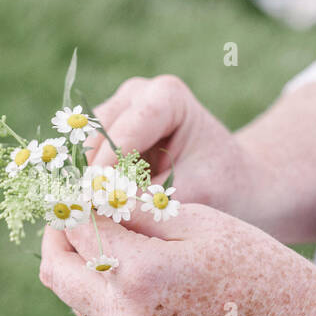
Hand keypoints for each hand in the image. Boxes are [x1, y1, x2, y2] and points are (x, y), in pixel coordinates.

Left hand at [38, 202, 315, 315]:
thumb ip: (136, 211)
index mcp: (141, 274)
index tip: (80, 177)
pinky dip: (94, 283)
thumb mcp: (198, 221)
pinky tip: (120, 258)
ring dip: (74, 258)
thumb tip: (89, 196)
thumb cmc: (256, 264)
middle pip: (56, 268)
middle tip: (76, 202)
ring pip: (70, 294)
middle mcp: (125, 314)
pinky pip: (94, 313)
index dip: (74, 197)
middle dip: (60, 230)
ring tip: (97, 226)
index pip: (78, 227)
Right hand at [88, 75, 266, 220]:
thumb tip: (102, 211)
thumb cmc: (223, 185)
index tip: (96, 203)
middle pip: (96, 135)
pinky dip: (85, 186)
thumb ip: (151, 200)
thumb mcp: (195, 193)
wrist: (233, 183)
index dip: (107, 167)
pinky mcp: (105, 134)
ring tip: (85, 220)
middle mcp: (136, 95)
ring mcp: (117, 111)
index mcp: (166, 95)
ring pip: (83, 148)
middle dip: (90, 176)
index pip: (125, 130)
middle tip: (83, 218)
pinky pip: (83, 160)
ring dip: (83, 182)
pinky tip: (87, 214)